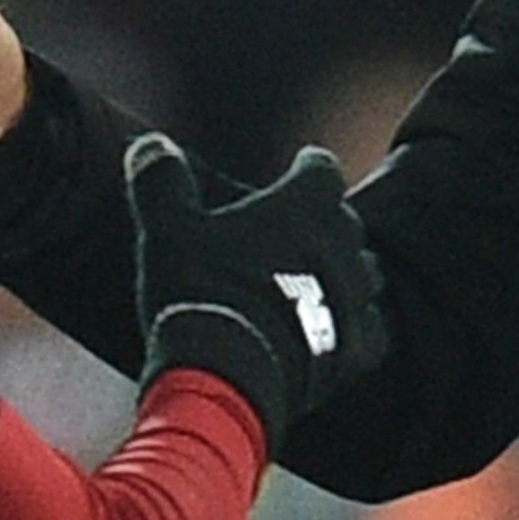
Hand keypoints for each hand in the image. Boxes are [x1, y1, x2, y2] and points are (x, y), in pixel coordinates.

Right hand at [127, 137, 383, 453]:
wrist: (229, 375)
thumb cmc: (199, 291)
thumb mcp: (166, 229)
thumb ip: (161, 180)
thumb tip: (150, 144)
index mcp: (304, 205)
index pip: (321, 169)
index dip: (309, 167)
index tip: (302, 165)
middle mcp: (341, 245)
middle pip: (344, 220)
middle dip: (324, 221)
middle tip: (297, 230)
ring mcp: (355, 298)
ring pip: (364, 273)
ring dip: (342, 271)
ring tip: (316, 280)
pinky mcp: (357, 349)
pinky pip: (369, 330)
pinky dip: (352, 327)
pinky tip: (333, 334)